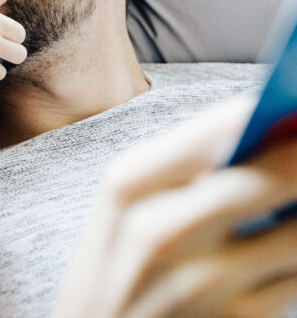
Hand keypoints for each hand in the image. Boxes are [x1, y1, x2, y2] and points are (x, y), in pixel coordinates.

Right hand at [52, 97, 296, 317]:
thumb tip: (277, 127)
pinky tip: (288, 249)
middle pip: (279, 176)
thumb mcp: (128, 204)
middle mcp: (162, 231)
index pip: (225, 127)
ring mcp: (200, 285)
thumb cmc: (117, 265)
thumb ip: (189, 164)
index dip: (280, 111)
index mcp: (128, 183)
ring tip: (296, 203)